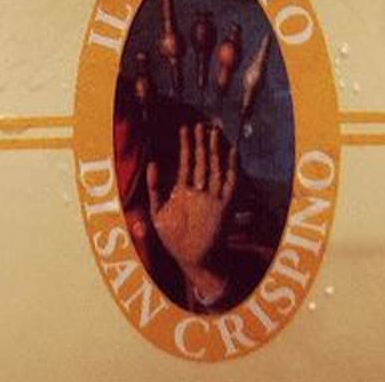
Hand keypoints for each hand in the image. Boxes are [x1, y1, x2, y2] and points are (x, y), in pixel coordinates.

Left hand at [146, 122, 237, 301]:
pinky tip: (232, 153)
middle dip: (201, 143)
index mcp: (183, 192)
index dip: (185, 146)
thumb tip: (152, 163)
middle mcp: (199, 192)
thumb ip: (154, 188)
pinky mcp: (223, 206)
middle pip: (201, 162)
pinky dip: (232, 169)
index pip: (186, 163)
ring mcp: (212, 198)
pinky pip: (230, 184)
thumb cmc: (173, 239)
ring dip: (215, 151)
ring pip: (215, 168)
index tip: (185, 128)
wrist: (191, 260)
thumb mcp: (157, 213)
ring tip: (214, 132)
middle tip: (201, 124)